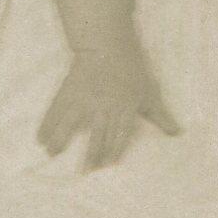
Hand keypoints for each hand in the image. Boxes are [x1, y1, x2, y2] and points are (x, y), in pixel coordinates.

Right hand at [37, 36, 179, 171]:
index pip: (119, 136)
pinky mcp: (69, 91)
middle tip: (85, 172)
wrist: (107, 44)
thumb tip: (177, 133)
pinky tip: (41, 137)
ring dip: (61, 140)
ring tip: (52, 154)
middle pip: (97, 135)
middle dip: (91, 155)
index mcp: (124, 109)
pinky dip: (47, 124)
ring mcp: (84, 99)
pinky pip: (56, 111)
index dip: (114, 152)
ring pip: (71, 124)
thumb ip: (160, 116)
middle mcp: (104, 107)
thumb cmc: (133, 69)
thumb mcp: (150, 92)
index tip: (107, 167)